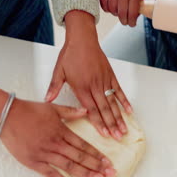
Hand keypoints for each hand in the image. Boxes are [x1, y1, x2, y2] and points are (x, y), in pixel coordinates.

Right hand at [0, 82, 115, 176]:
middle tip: (111, 174)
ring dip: (85, 174)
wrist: (7, 115)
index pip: (84, 145)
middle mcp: (56, 143)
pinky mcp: (34, 161)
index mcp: (61, 130)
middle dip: (97, 166)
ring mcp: (45, 153)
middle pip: (80, 157)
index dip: (97, 154)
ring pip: (69, 166)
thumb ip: (71, 111)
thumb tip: (86, 111)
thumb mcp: (52, 108)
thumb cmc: (29, 110)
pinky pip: (50, 174)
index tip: (108, 162)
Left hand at [45, 10, 132, 140]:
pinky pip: (119, 91)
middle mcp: (94, 86)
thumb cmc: (70, 54)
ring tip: (124, 129)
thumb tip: (47, 100)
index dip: (98, 123)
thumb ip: (54, 87)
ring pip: (113, 103)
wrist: (82, 39)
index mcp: (81, 87)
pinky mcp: (110, 76)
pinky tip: (129, 111)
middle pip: (104, 109)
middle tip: (117, 137)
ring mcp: (104, 81)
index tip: (104, 134)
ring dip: (119, 117)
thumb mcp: (59, 71)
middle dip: (111, 125)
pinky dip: (125, 101)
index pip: (91, 109)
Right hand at [100, 0, 143, 26]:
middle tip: (125, 22)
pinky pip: (104, 5)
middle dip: (124, 21)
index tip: (132, 24)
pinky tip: (112, 8)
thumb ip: (139, 4)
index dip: (132, 22)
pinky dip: (107, 9)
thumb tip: (135, 17)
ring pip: (112, 10)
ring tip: (119, 12)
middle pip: (122, 14)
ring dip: (115, 14)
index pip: (132, 13)